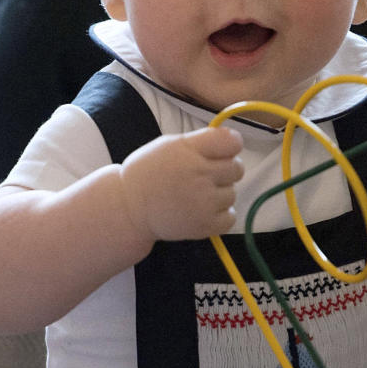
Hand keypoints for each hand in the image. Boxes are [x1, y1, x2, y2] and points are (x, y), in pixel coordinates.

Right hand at [119, 125, 243, 242]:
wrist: (129, 208)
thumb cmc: (150, 173)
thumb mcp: (169, 145)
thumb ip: (201, 142)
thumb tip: (233, 142)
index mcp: (190, 151)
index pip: (233, 142)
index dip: (231, 146)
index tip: (221, 152)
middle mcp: (199, 175)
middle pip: (237, 168)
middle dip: (224, 170)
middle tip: (203, 176)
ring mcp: (204, 202)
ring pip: (232, 194)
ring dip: (219, 194)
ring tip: (195, 196)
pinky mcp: (205, 225)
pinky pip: (230, 216)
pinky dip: (220, 215)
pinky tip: (201, 210)